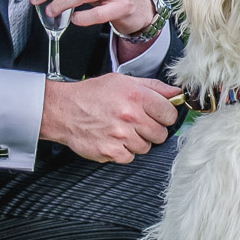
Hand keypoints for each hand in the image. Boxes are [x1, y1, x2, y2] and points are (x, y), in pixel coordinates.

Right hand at [40, 75, 180, 163]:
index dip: (165, 115)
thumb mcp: (123, 81)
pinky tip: (114, 139)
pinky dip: (124, 151)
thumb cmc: (91, 94)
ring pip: (146, 147)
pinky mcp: (111, 152)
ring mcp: (121, 136)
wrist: (63, 110)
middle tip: (138, 123)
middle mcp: (130, 116)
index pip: (170, 113)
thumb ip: (153, 87)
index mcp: (136, 96)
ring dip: (137, 141)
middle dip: (152, 130)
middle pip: (161, 134)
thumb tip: (176, 93)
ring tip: (122, 130)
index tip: (158, 115)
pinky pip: (130, 158)